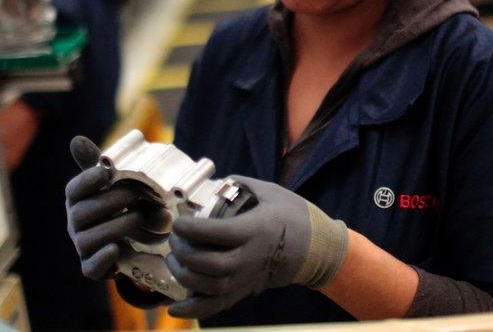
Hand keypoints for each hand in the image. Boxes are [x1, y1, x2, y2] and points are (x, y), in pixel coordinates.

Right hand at [65, 136, 144, 279]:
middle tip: (136, 194)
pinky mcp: (92, 267)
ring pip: (87, 240)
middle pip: (81, 213)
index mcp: (77, 200)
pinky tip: (118, 249)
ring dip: (114, 227)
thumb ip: (97, 163)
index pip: (73, 190)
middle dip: (110, 202)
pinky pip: (90, 268)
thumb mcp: (111, 184)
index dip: (87, 180)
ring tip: (139, 218)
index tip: (106, 172)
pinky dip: (102, 259)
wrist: (130, 242)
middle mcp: (74, 224)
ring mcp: (82, 247)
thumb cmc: (117, 206)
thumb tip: (76, 140)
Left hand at [164, 176, 348, 318]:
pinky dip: (194, 310)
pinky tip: (175, 308)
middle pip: (209, 264)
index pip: (216, 233)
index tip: (179, 222)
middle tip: (175, 239)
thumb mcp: (270, 192)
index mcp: (255, 230)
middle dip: (184, 252)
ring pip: (209, 286)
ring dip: (184, 275)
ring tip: (174, 260)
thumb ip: (240, 184)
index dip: (191, 229)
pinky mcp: (245, 291)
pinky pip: (217, 306)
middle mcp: (250, 257)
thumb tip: (213, 182)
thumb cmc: (295, 216)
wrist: (318, 249)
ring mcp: (247, 278)